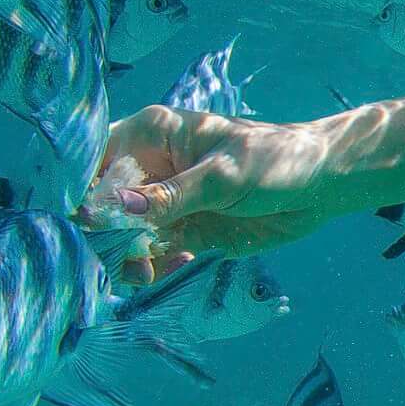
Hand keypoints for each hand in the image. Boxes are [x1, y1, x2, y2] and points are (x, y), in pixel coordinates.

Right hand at [91, 105, 345, 264]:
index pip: (94, 161)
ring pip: (121, 237)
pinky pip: (151, 256)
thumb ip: (170, 197)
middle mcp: (149, 169)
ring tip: (154, 270)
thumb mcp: (223, 177)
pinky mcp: (182, 232)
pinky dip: (158, 268)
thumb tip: (114, 209)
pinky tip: (183, 264)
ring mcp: (163, 204)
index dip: (83, 193)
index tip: (90, 225)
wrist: (321, 188)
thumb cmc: (277, 161)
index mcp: (151, 136)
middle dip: (107, 237)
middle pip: (100, 206)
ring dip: (131, 259)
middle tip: (131, 257)